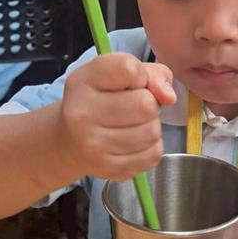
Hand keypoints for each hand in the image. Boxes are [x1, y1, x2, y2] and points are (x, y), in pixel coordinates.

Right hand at [54, 53, 175, 183]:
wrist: (68, 141)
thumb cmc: (99, 99)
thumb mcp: (119, 75)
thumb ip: (152, 74)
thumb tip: (169, 97)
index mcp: (83, 81)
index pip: (129, 69)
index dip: (141, 75)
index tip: (131, 82)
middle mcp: (82, 113)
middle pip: (146, 104)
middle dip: (150, 103)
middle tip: (135, 106)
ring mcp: (93, 145)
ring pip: (152, 132)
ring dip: (151, 126)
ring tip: (134, 124)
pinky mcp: (108, 169)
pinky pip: (153, 155)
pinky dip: (151, 147)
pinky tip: (134, 142)